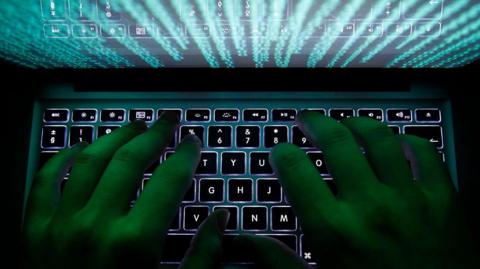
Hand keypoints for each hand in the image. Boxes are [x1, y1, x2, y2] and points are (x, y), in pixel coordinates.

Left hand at [22, 112, 228, 268]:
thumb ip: (202, 258)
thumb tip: (220, 220)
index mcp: (134, 243)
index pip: (169, 180)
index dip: (185, 155)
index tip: (193, 143)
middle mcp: (96, 225)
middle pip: (130, 160)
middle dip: (154, 134)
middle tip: (167, 121)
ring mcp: (60, 225)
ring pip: (89, 160)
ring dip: (114, 136)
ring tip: (133, 126)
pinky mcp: (35, 231)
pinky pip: (45, 180)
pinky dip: (63, 158)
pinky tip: (80, 147)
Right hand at [238, 111, 478, 268]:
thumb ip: (278, 261)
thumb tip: (245, 240)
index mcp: (333, 230)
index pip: (295, 169)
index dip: (282, 153)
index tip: (280, 151)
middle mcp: (369, 206)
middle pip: (335, 141)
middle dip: (315, 123)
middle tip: (307, 119)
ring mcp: (409, 199)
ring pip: (379, 138)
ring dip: (357, 123)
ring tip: (346, 122)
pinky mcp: (444, 200)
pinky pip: (425, 152)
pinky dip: (407, 140)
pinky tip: (395, 141)